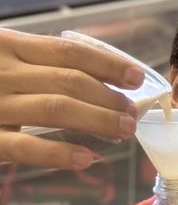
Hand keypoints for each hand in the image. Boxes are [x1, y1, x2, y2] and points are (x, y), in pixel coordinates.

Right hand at [0, 29, 144, 169]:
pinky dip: (58, 153)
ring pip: (55, 109)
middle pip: (68, 80)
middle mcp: (2, 73)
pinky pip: (25, 147)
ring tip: (123, 130)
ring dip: (97, 119)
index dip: (107, 65)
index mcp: (8, 46)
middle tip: (132, 113)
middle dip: (108, 97)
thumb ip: (30, 63)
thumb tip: (91, 79)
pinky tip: (86, 158)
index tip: (136, 77)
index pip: (67, 52)